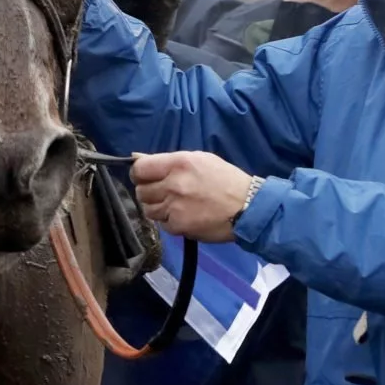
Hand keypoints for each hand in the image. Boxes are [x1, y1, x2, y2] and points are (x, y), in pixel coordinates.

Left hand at [132, 151, 258, 242]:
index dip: (139, 174)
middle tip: (162, 193)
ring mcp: (175, 207)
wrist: (247, 207)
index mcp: (178, 163)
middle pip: (141, 191)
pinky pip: (162, 224)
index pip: (140, 169)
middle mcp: (173, 184)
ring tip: (173, 205)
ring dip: (157, 208)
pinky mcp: (179, 226)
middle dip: (148, 192)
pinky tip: (183, 216)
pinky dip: (170, 221)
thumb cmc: (225, 179)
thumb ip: (167, 160)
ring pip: (148, 209)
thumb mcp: (198, 160)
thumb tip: (136, 158)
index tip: (145, 177)